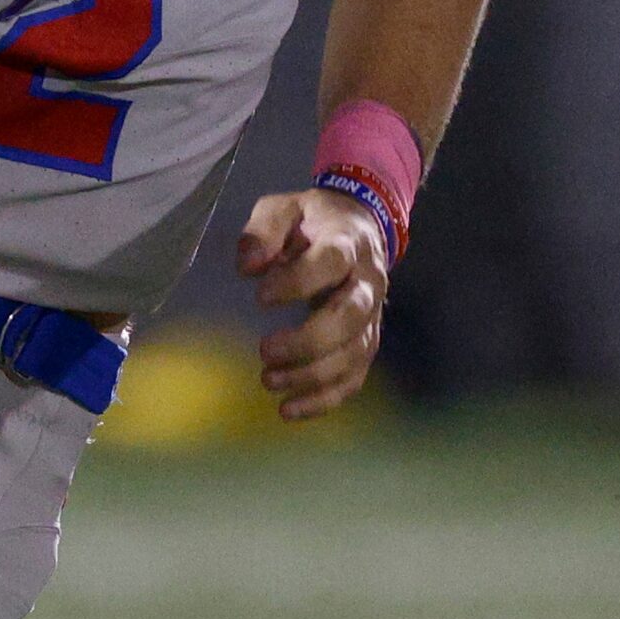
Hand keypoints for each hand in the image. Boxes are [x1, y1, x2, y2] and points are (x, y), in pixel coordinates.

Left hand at [236, 187, 388, 420]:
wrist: (361, 225)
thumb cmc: (312, 220)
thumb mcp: (284, 208)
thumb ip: (264, 230)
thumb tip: (247, 266)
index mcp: (347, 243)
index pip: (332, 263)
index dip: (299, 282)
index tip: (260, 298)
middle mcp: (367, 281)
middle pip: (350, 317)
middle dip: (308, 341)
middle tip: (265, 351)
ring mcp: (372, 315)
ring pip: (355, 353)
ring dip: (313, 375)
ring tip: (269, 381)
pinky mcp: (367, 340)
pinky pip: (355, 376)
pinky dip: (326, 399)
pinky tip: (290, 410)